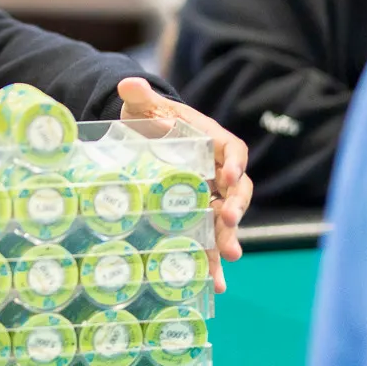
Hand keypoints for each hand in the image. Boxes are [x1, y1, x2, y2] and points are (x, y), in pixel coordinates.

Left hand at [117, 77, 251, 292]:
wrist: (142, 137)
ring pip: (227, 219)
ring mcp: (210, 196)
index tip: (227, 175)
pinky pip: (209, 238)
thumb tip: (129, 84)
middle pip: (237, 189)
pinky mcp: (197, 216)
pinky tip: (212, 282)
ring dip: (229, 237)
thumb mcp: (142, 106)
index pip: (232, 150)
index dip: (233, 163)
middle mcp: (217, 171)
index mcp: (211, 141)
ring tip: (229, 257)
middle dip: (236, 206)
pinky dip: (212, 259)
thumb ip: (139, 96)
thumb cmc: (149, 118)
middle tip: (228, 220)